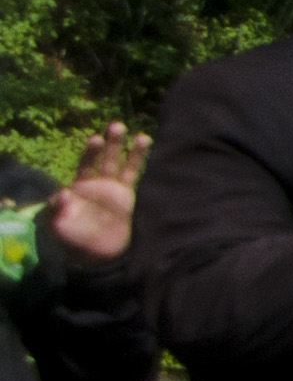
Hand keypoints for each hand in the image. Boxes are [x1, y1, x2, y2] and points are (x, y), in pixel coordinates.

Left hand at [46, 125, 146, 266]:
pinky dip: (140, 163)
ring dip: (129, 150)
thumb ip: (60, 207)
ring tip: (138, 134)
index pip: (85, 165)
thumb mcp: (58, 224)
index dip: (89, 154)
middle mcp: (96, 183)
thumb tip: (65, 191)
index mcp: (79, 187)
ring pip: (121, 165)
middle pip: (104, 159)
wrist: (94, 253)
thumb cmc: (73, 238)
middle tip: (116, 126)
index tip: (95, 140)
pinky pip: (134, 177)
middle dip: (111, 144)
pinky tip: (147, 150)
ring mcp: (113, 189)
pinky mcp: (127, 197)